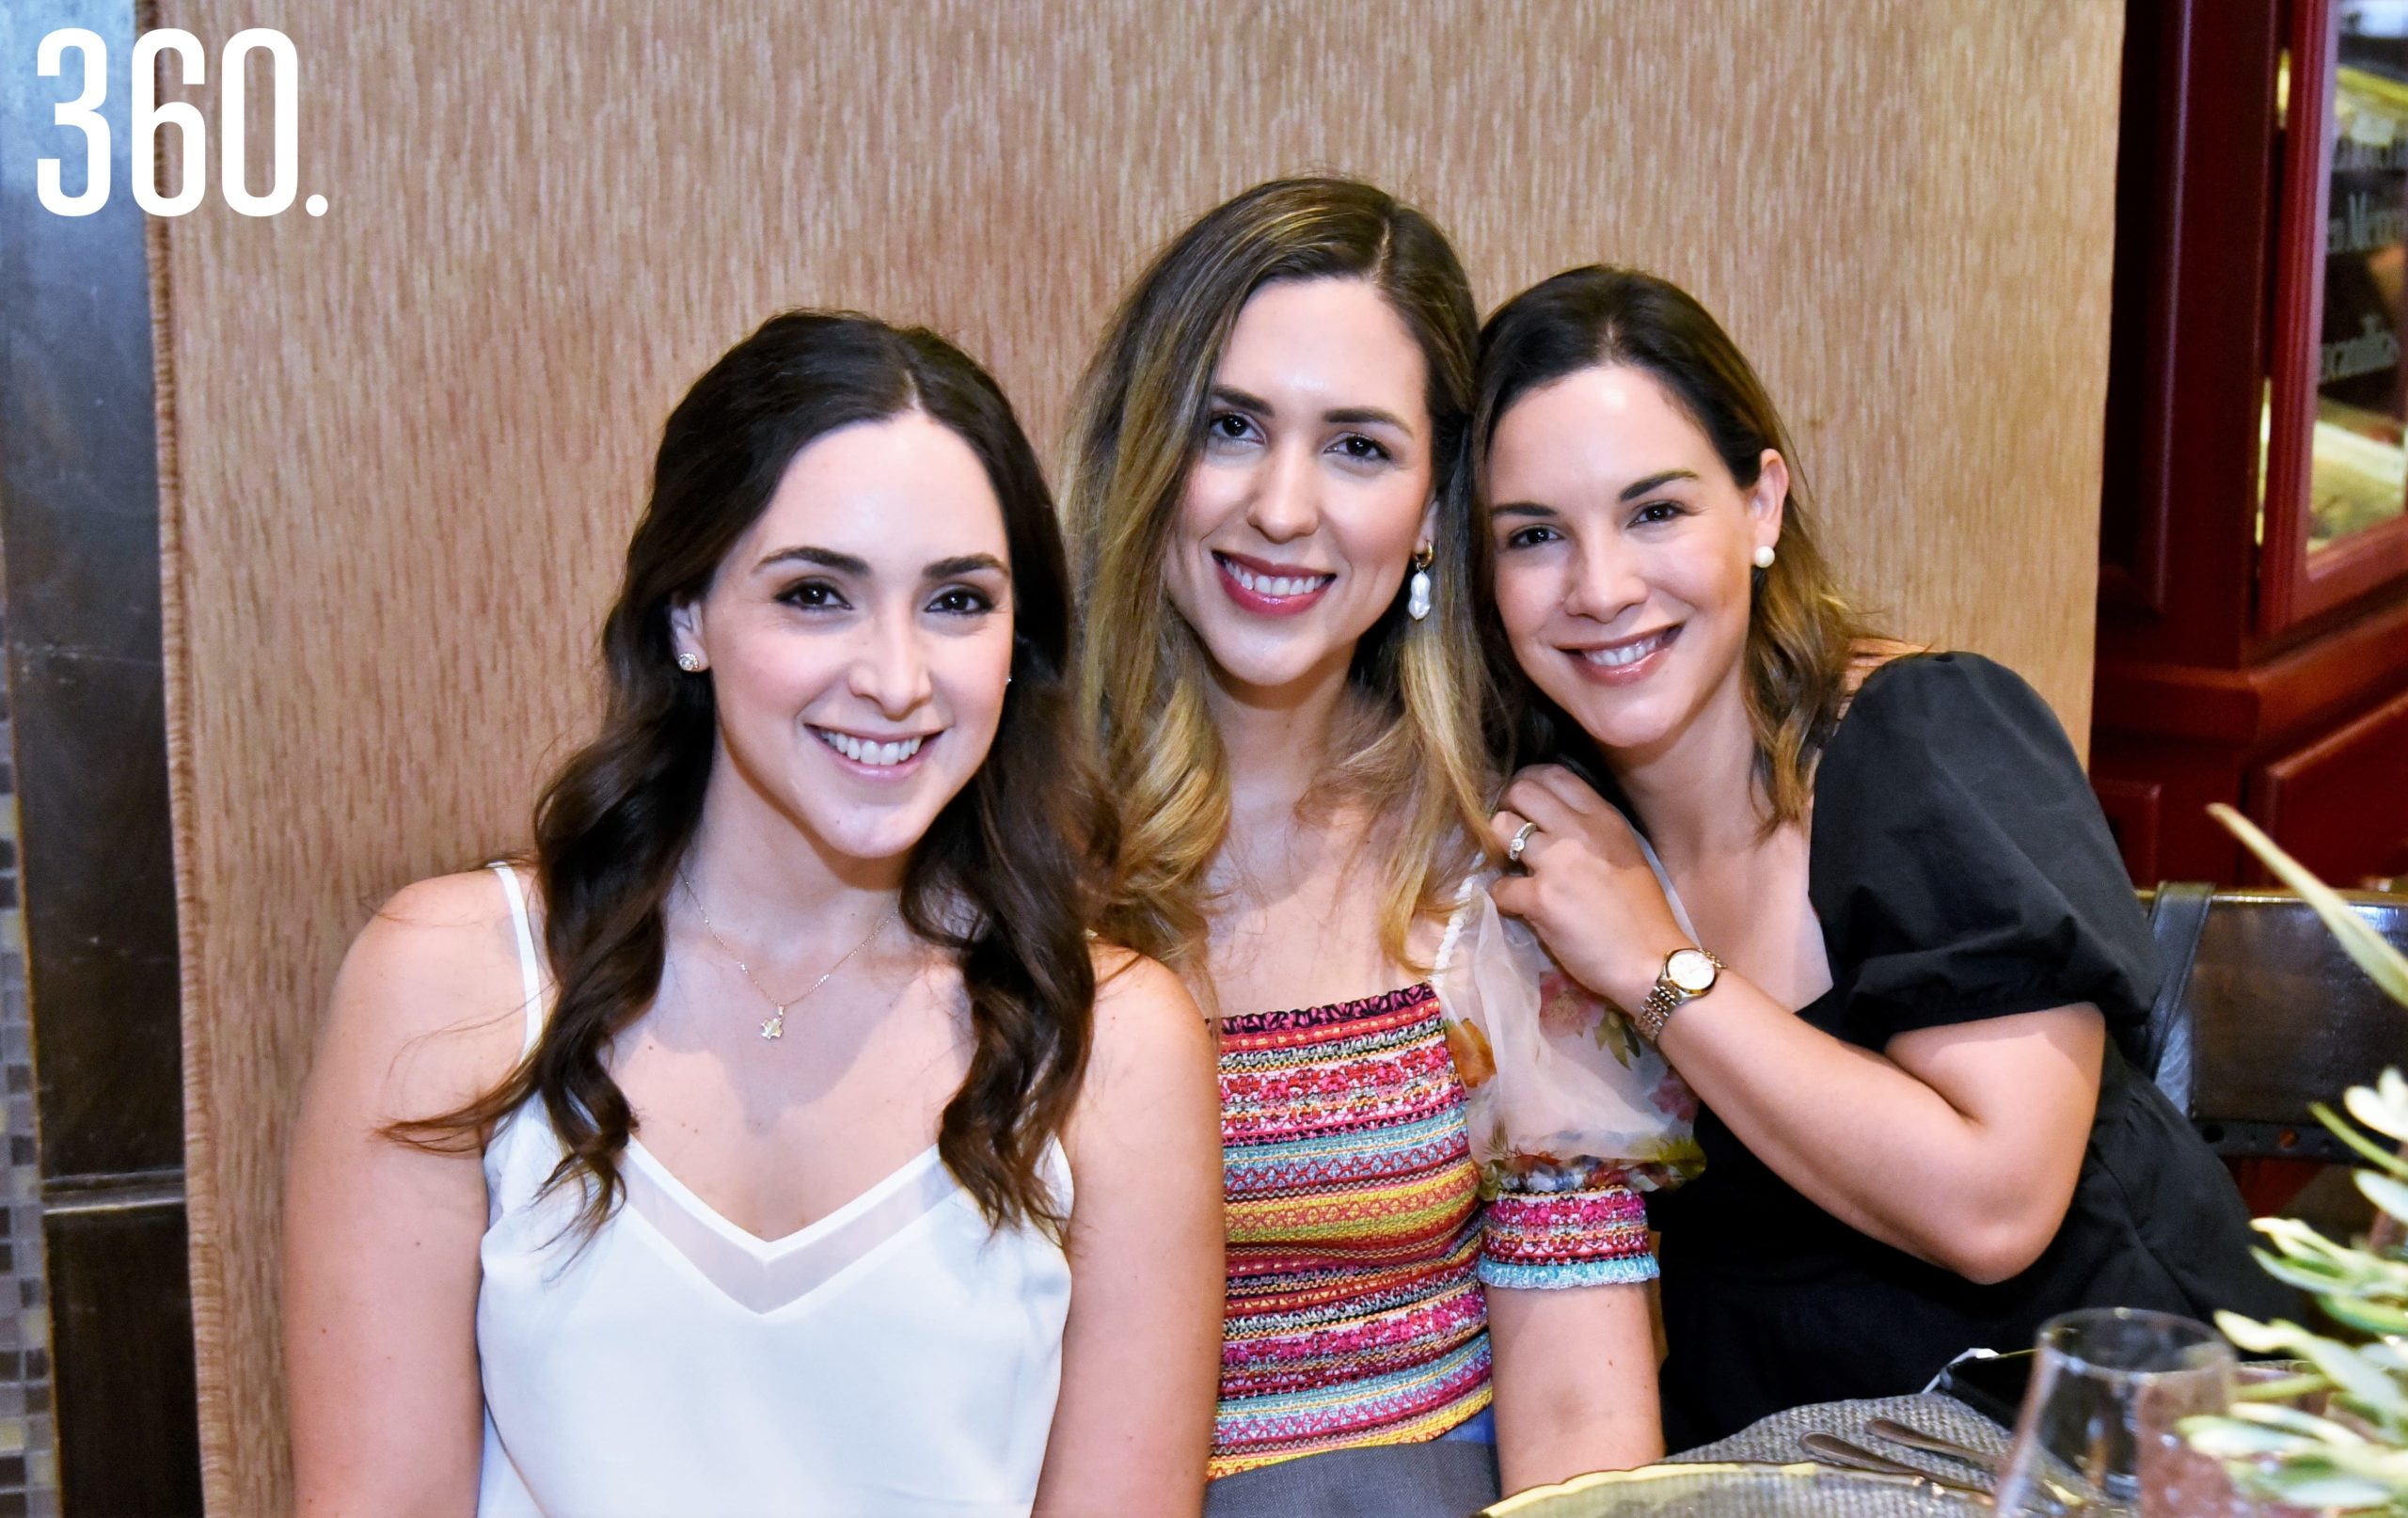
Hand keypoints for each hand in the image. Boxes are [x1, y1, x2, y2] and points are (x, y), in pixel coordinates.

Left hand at [1488, 766, 1690, 1009]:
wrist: (1651, 961)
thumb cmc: (1642, 913)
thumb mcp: (1626, 854)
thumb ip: (1591, 831)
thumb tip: (1551, 819)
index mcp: (1603, 818)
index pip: (1553, 774)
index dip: (1529, 782)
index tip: (1524, 802)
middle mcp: (1579, 831)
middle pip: (1521, 792)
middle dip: (1508, 808)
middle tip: (1511, 834)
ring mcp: (1557, 863)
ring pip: (1502, 828)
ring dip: (1500, 848)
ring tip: (1514, 867)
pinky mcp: (1540, 898)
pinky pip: (1499, 886)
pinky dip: (1505, 899)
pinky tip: (1520, 908)